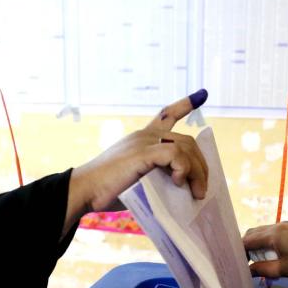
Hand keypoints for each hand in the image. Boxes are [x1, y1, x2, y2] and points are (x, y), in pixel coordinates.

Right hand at [65, 90, 208, 235]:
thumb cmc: (109, 191)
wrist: (85, 191)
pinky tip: (178, 182)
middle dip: (200, 165)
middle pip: (187, 141)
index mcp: (142, 139)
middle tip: (202, 189)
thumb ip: (158, 176)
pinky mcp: (142, 152)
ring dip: (197, 172)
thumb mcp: (139, 179)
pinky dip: (183, 169)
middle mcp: (144, 135)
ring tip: (197, 192)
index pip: (166, 114)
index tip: (202, 94)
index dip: (185, 104)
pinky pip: (175, 154)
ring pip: (185, 148)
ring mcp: (143, 142)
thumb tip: (183, 188)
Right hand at [242, 222, 287, 278]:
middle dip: (247, 247)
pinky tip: (271, 253)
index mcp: (273, 235)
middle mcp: (276, 226)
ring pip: (262, 232)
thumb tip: (248, 270)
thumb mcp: (283, 269)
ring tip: (260, 259)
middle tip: (246, 262)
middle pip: (253, 233)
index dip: (239, 251)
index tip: (237, 262)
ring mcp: (285, 225)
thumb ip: (262, 269)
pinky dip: (266, 241)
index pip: (247, 240)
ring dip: (257, 244)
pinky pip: (272, 232)